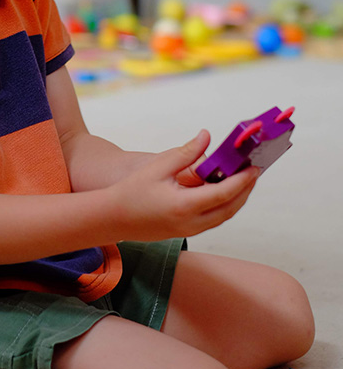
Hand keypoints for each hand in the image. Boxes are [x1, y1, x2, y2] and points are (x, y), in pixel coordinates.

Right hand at [111, 131, 258, 241]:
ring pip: (224, 216)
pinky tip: (225, 190)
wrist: (113, 218)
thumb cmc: (132, 191)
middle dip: (246, 189)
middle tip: (254, 171)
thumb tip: (206, 137)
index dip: (242, 180)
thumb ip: (186, 153)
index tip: (254, 167)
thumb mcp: (158, 167)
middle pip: (230, 208)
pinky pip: (214, 219)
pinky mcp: (186, 232)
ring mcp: (190, 230)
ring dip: (237, 198)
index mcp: (185, 206)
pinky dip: (225, 205)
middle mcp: (191, 223)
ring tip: (244, 179)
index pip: (224, 193)